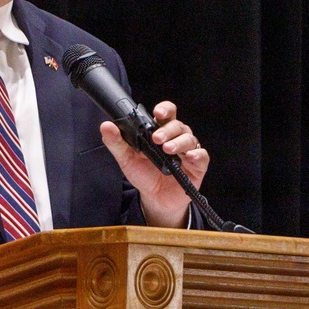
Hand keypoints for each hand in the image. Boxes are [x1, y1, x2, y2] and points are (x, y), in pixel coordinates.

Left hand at [100, 101, 208, 227]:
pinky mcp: (197, 166)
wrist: (154, 199)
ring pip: (189, 138)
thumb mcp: (127, 159)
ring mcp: (187, 151)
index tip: (157, 113)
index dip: (164, 109)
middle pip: (178, 125)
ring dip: (178, 142)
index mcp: (161, 131)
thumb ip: (117, 143)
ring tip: (167, 149)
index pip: (166, 114)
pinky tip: (189, 157)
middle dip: (167, 130)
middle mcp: (176, 138)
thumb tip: (106, 126)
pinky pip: (202, 156)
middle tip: (156, 138)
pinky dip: (197, 154)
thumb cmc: (144, 175)